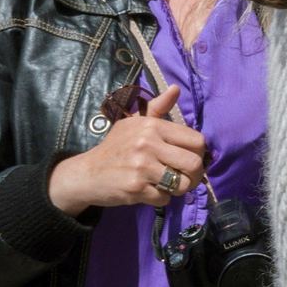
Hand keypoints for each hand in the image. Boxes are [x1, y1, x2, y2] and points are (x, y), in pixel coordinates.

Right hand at [47, 85, 206, 214]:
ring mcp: (142, 168)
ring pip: (181, 184)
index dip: (199, 153)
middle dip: (195, 174)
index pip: (196, 140)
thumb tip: (176, 88)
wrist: (87, 173)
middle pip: (193, 164)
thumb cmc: (115, 146)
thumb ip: (158, 107)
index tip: (192, 158)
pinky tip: (151, 191)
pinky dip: (162, 198)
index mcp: (153, 126)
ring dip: (180, 188)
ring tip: (171, 184)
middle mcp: (148, 144)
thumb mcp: (135, 122)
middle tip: (187, 177)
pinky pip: (164, 198)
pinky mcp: (135, 189)